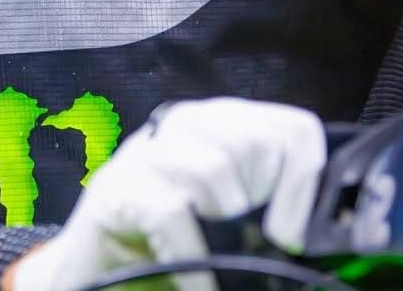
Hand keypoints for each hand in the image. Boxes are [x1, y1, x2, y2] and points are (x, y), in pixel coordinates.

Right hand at [7, 97, 326, 290]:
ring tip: (216, 259)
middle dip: (261, 201)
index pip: (288, 126)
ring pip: (212, 168)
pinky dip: (196, 262)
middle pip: (253, 138)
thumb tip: (310, 235)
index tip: (294, 235)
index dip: (306, 178)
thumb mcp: (231, 230)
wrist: (93, 278)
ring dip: (224, 229)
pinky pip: (172, 211)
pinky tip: (200, 286)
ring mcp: (143, 154)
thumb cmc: (172, 255)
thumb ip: (264, 216)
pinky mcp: (113, 190)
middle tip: (253, 244)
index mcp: (218, 130)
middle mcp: (180, 128)